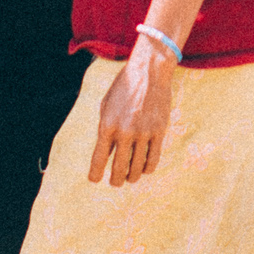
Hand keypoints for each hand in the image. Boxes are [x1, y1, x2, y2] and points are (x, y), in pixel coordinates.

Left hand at [89, 35, 176, 185]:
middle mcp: (124, 131)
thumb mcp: (107, 106)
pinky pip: (153, 159)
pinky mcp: (159, 132)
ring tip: (129, 178)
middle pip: (118, 168)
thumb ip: (105, 130)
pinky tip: (144, 169)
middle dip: (115, 180)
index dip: (95, 174)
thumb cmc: (124, 88)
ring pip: (136, 168)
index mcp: (107, 125)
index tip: (94, 180)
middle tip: (115, 182)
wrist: (149, 72)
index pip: (99, 159)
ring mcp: (143, 133)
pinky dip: (147, 168)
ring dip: (131, 177)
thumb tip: (106, 155)